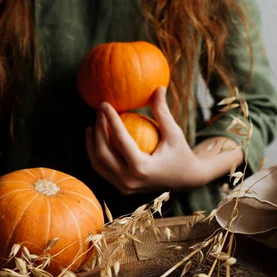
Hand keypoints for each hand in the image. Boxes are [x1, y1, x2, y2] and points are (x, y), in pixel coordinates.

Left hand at [86, 86, 207, 194]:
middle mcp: (129, 181)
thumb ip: (163, 112)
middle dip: (97, 131)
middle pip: (103, 153)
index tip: (104, 104)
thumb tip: (158, 87)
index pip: (120, 140)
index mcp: (142, 168)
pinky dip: (97, 155)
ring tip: (91, 126)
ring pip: (98, 164)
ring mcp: (123, 187)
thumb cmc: (181, 153)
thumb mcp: (174, 133)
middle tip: (98, 113)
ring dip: (91, 144)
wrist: (186, 180)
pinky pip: (103, 170)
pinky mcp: (121, 188)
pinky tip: (96, 140)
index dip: (110, 119)